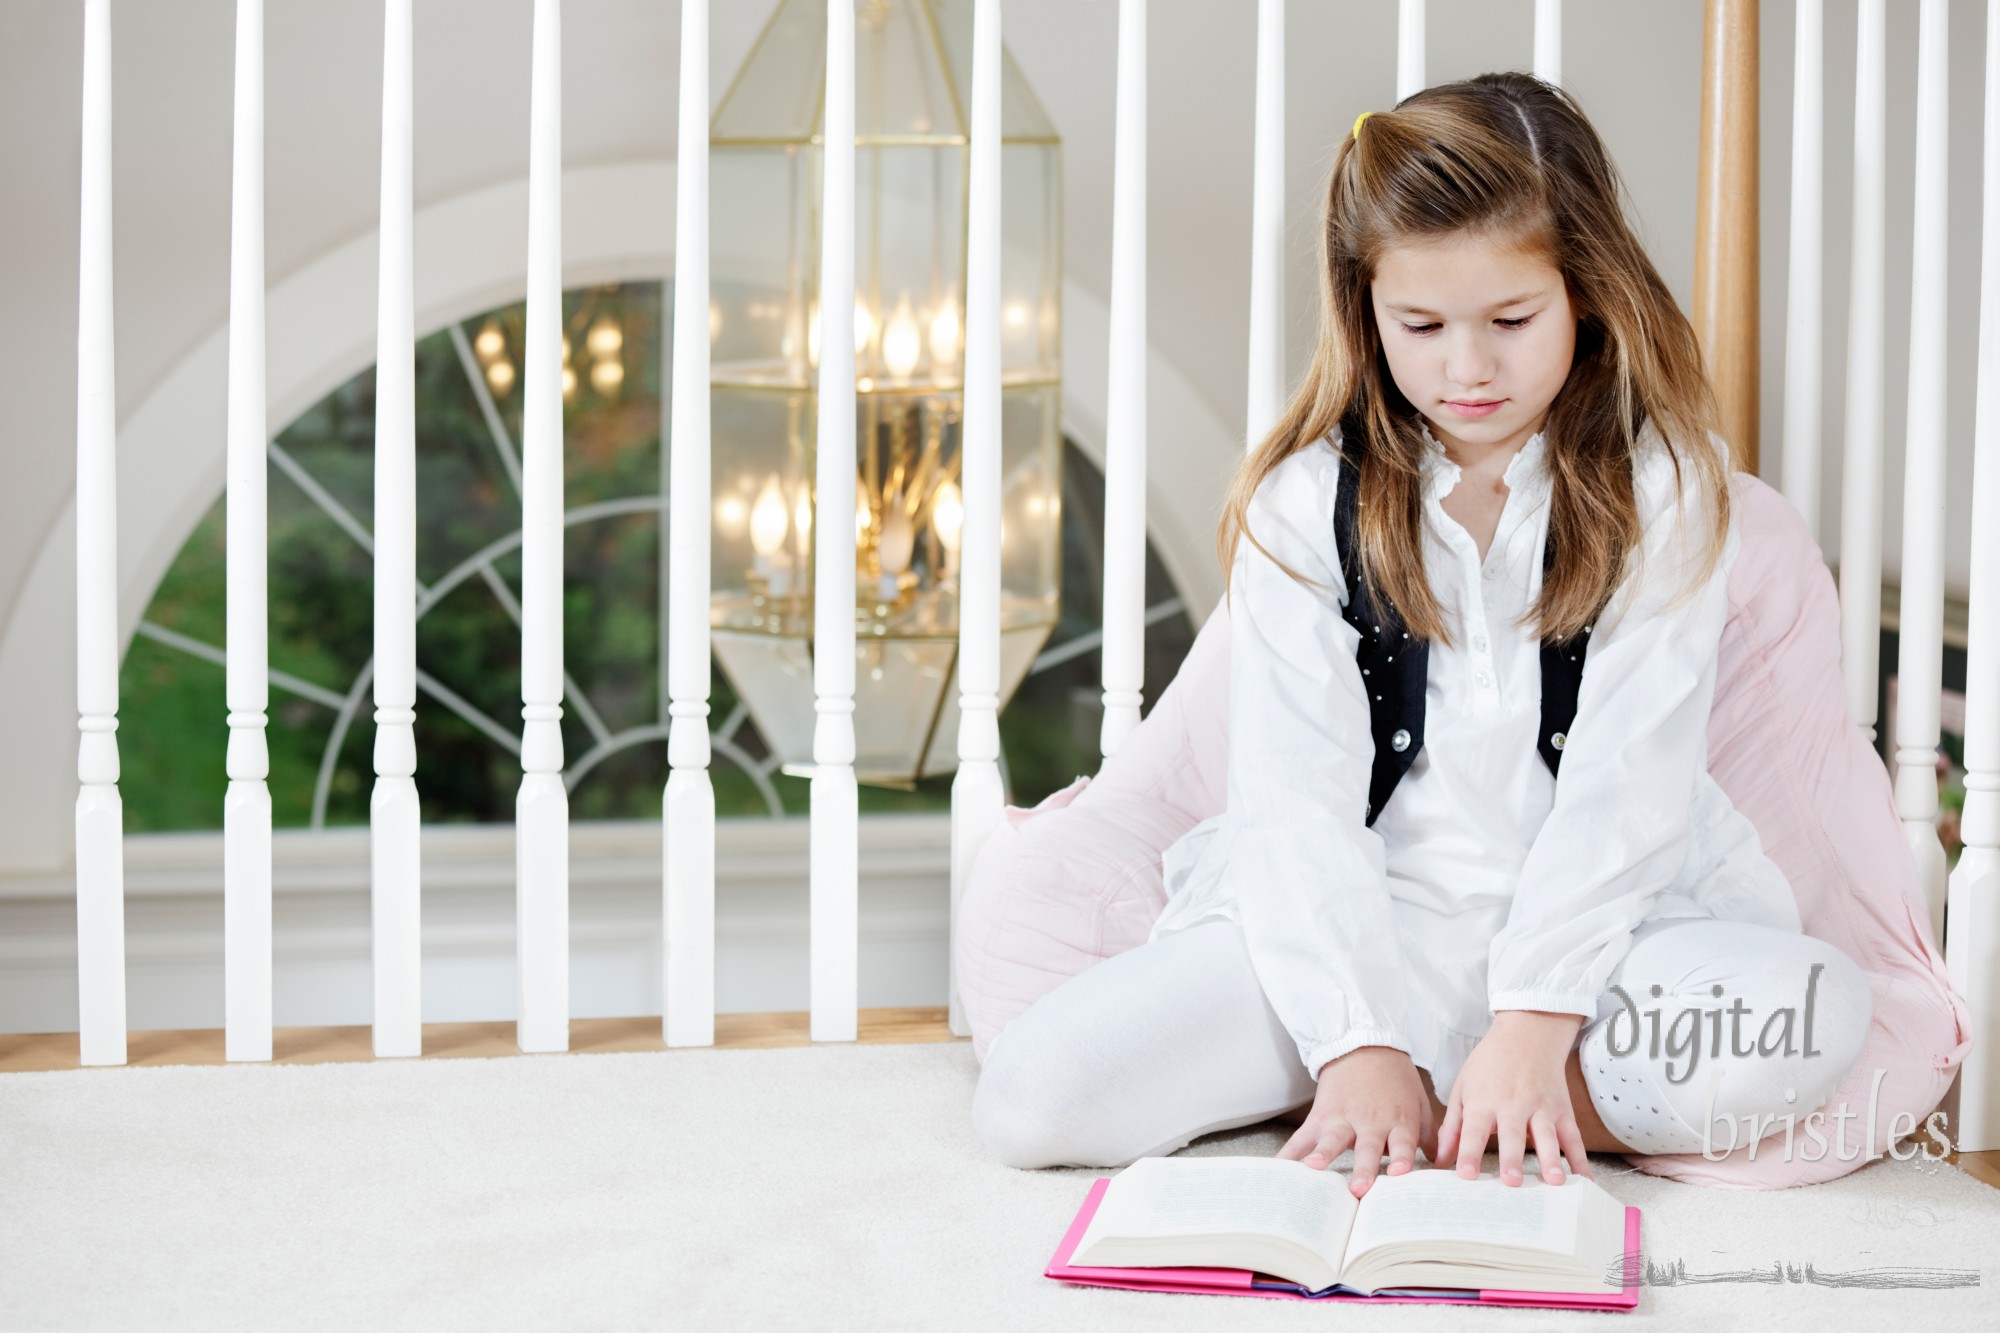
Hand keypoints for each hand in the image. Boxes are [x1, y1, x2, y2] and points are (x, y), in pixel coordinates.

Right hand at [1276, 1046, 1437, 1197]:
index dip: (1402, 1158)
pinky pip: (1304, 1137)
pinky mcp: (1322, 1115)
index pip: (1402, 1143)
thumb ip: (1429, 1136)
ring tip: (1314, 1169)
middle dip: (1363, 1169)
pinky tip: (1280, 1167)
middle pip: (1367, 1148)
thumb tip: (1445, 1166)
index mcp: (1398, 1121)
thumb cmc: (1396, 1079)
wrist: (1364, 1045)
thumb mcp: (1418, 1103)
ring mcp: (1343, 1118)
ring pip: (1333, 1140)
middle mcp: (1371, 1122)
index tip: (1400, 1174)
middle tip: (1359, 1190)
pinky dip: (1291, 1152)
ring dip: (1324, 1155)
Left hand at [1436, 1011, 1592, 1186]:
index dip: (1468, 1152)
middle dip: (1512, 1159)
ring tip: (1555, 1182)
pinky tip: (1585, 1180)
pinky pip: (1573, 1137)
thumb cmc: (1490, 1065)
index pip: (1474, 1130)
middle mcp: (1513, 1104)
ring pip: (1547, 1136)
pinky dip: (1580, 1159)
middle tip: (1511, 1183)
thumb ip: (1452, 1127)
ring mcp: (1542, 1107)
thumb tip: (1440, 1161)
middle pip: (1512, 1134)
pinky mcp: (1562, 1110)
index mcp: (1484, 1101)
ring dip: (1551, 1159)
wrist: (1528, 1035)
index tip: (1465, 1175)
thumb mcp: (1463, 1089)